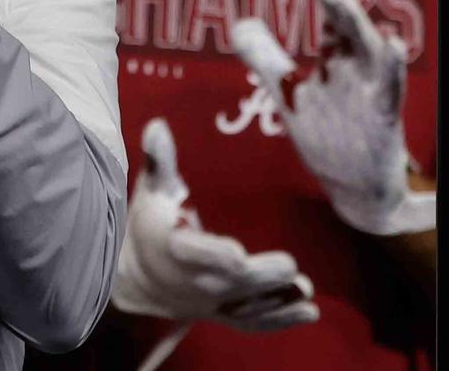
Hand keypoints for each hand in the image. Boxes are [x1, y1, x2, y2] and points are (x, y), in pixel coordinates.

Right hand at [112, 119, 319, 336]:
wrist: (139, 278)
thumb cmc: (150, 224)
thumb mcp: (150, 190)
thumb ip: (159, 161)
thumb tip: (158, 126)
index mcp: (172, 246)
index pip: (191, 253)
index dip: (213, 255)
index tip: (237, 253)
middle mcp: (190, 280)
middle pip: (227, 283)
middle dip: (258, 278)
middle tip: (290, 265)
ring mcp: (208, 302)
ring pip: (243, 307)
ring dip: (276, 302)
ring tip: (306, 291)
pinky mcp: (223, 314)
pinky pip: (250, 322)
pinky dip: (279, 320)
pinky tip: (308, 311)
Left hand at [231, 0, 448, 236]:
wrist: (358, 193)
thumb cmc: (328, 137)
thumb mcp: (290, 95)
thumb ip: (265, 58)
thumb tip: (239, 23)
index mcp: (337, 65)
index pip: (333, 25)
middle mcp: (357, 74)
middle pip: (350, 33)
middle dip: (339, 7)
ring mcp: (371, 96)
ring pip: (370, 55)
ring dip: (359, 28)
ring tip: (346, 3)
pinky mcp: (384, 121)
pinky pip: (390, 90)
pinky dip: (392, 67)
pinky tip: (395, 44)